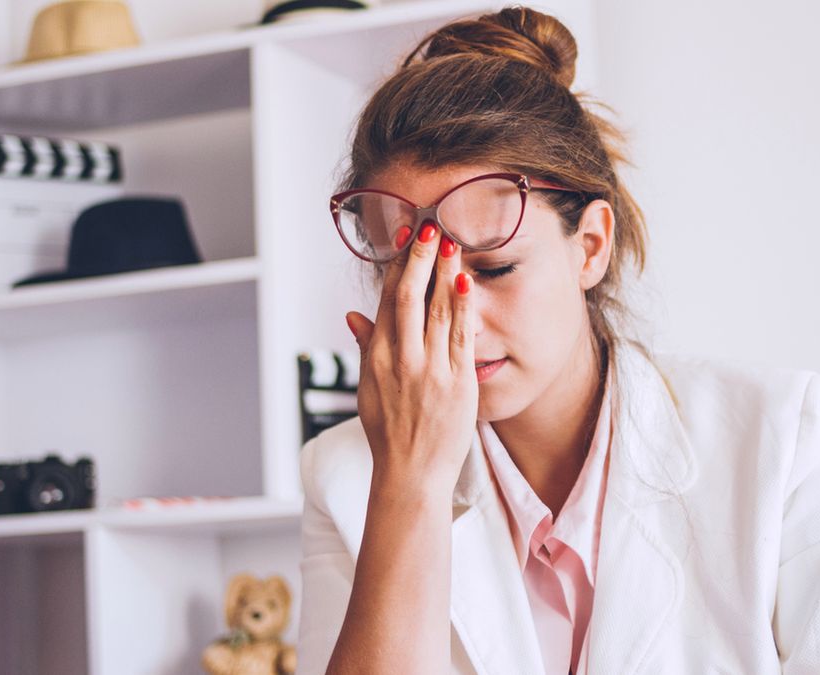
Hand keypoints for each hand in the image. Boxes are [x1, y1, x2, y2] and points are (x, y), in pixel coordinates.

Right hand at [345, 222, 477, 497]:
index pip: (386, 301)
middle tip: (430, 230)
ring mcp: (429, 370)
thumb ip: (366, 346)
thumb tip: (353, 314)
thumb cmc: (390, 433)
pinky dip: (463, 306)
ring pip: (436, 310)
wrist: (411, 474)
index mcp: (377, 357)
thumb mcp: (368, 388)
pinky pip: (460, 336)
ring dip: (444, 273)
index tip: (407, 240)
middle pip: (408, 297)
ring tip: (452, 243)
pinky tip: (466, 281)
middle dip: (419, 260)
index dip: (396, 267)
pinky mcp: (456, 382)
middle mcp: (400, 359)